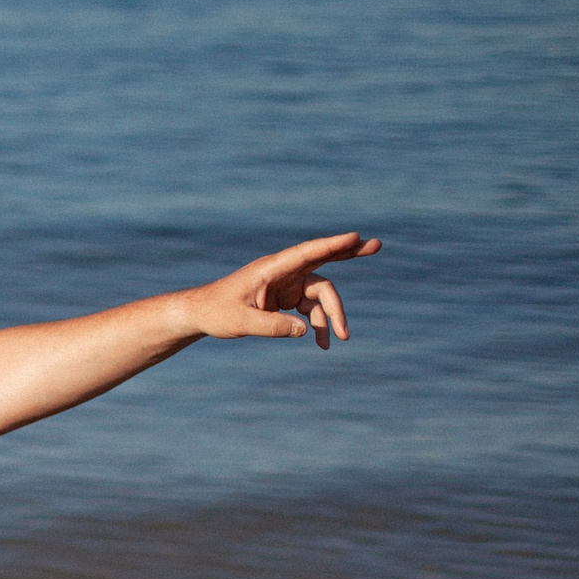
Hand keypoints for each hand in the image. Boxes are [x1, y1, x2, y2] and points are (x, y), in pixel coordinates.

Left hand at [180, 232, 381, 349]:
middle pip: (322, 260)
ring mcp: (286, 284)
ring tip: (341, 338)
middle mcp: (282, 272)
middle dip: (348, 254)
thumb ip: (272, 327)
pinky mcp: (286, 298)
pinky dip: (317, 325)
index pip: (306, 253)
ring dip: (332, 315)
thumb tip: (304, 331)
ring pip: (319, 295)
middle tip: (377, 245)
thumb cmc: (217, 313)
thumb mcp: (242, 323)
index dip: (331, 245)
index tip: (354, 236)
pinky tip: (322, 343)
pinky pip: (310, 309)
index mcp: (271, 269)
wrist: (201, 315)